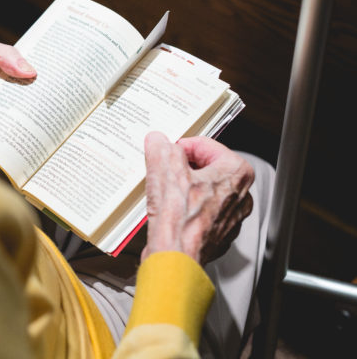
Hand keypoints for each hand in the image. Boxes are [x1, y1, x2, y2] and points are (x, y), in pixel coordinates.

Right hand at [141, 132, 254, 264]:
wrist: (176, 258)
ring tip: (167, 193)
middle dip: (183, 168)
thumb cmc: (179, 220)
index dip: (180, 147)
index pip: (204, 145)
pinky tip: (172, 211)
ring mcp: (232, 216)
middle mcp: (241, 194)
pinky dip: (187, 209)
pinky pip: (201, 212)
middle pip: (206, 167)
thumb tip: (159, 141)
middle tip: (165, 171)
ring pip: (204, 190)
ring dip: (184, 188)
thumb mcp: (163, 169)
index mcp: (237, 172)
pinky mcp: (219, 233)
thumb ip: (162, 147)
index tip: (167, 153)